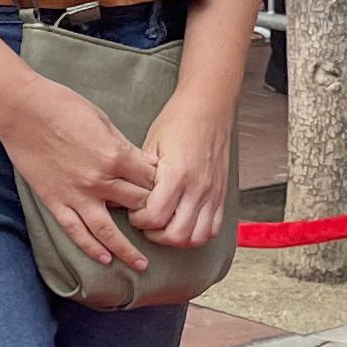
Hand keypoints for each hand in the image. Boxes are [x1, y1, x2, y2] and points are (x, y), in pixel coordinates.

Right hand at [0, 75, 161, 274]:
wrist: (22, 109)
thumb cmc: (64, 106)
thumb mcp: (104, 122)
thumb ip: (123, 147)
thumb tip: (139, 165)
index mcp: (116, 156)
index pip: (150, 181)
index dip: (161, 188)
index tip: (165, 194)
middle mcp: (100, 180)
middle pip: (136, 206)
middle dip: (150, 214)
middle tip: (159, 225)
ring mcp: (76, 194)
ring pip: (108, 230)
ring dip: (126, 250)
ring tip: (141, 265)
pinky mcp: (55, 201)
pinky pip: (76, 230)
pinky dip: (91, 247)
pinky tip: (104, 259)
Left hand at [134, 82, 240, 249]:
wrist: (209, 107)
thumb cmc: (178, 121)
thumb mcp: (151, 144)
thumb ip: (141, 174)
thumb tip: (124, 196)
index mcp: (177, 173)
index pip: (156, 216)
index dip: (139, 220)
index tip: (134, 211)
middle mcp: (198, 187)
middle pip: (176, 235)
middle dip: (156, 234)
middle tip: (147, 222)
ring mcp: (213, 193)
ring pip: (197, 237)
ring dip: (177, 238)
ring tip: (165, 226)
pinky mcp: (222, 195)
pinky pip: (213, 228)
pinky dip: (198, 234)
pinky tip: (185, 224)